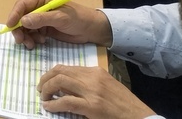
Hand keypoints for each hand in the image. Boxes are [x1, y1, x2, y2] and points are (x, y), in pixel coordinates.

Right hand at [5, 0, 112, 49]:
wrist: (91, 29)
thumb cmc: (78, 18)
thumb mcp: (60, 18)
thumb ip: (41, 19)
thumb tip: (22, 21)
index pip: (22, 4)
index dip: (14, 15)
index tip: (10, 26)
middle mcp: (38, 5)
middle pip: (20, 16)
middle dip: (19, 29)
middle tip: (21, 41)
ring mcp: (40, 17)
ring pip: (24, 26)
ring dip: (25, 36)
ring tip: (32, 44)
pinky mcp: (43, 27)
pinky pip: (31, 33)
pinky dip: (32, 39)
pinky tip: (40, 42)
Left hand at [37, 65, 152, 118]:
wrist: (140, 117)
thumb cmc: (124, 105)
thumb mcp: (107, 87)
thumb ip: (89, 83)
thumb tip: (67, 87)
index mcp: (96, 71)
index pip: (67, 68)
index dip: (53, 74)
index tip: (47, 81)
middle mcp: (92, 78)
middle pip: (60, 72)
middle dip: (46, 79)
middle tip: (41, 89)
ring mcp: (92, 91)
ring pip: (60, 82)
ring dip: (47, 89)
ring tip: (44, 97)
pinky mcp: (92, 106)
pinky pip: (66, 101)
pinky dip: (53, 104)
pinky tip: (49, 107)